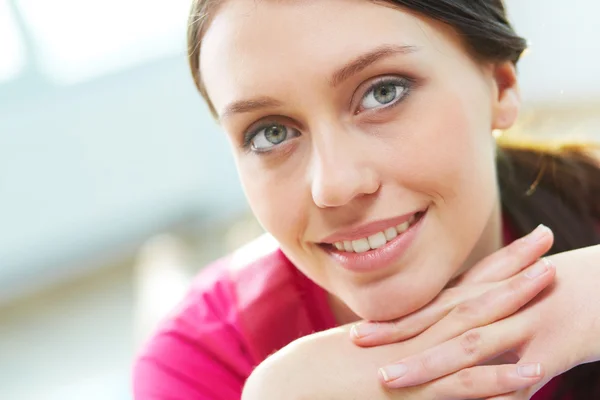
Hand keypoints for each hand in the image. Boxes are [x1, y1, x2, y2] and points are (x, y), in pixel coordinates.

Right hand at [242, 226, 557, 399]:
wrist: (291, 388)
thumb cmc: (320, 370)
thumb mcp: (370, 347)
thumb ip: (401, 340)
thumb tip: (426, 337)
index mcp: (409, 324)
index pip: (460, 285)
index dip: (495, 264)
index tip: (525, 244)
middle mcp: (417, 334)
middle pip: (471, 295)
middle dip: (511, 268)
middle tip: (546, 237)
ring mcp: (416, 361)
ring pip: (472, 328)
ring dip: (512, 305)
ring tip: (547, 280)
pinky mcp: (411, 394)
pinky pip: (461, 386)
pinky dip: (497, 379)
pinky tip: (532, 371)